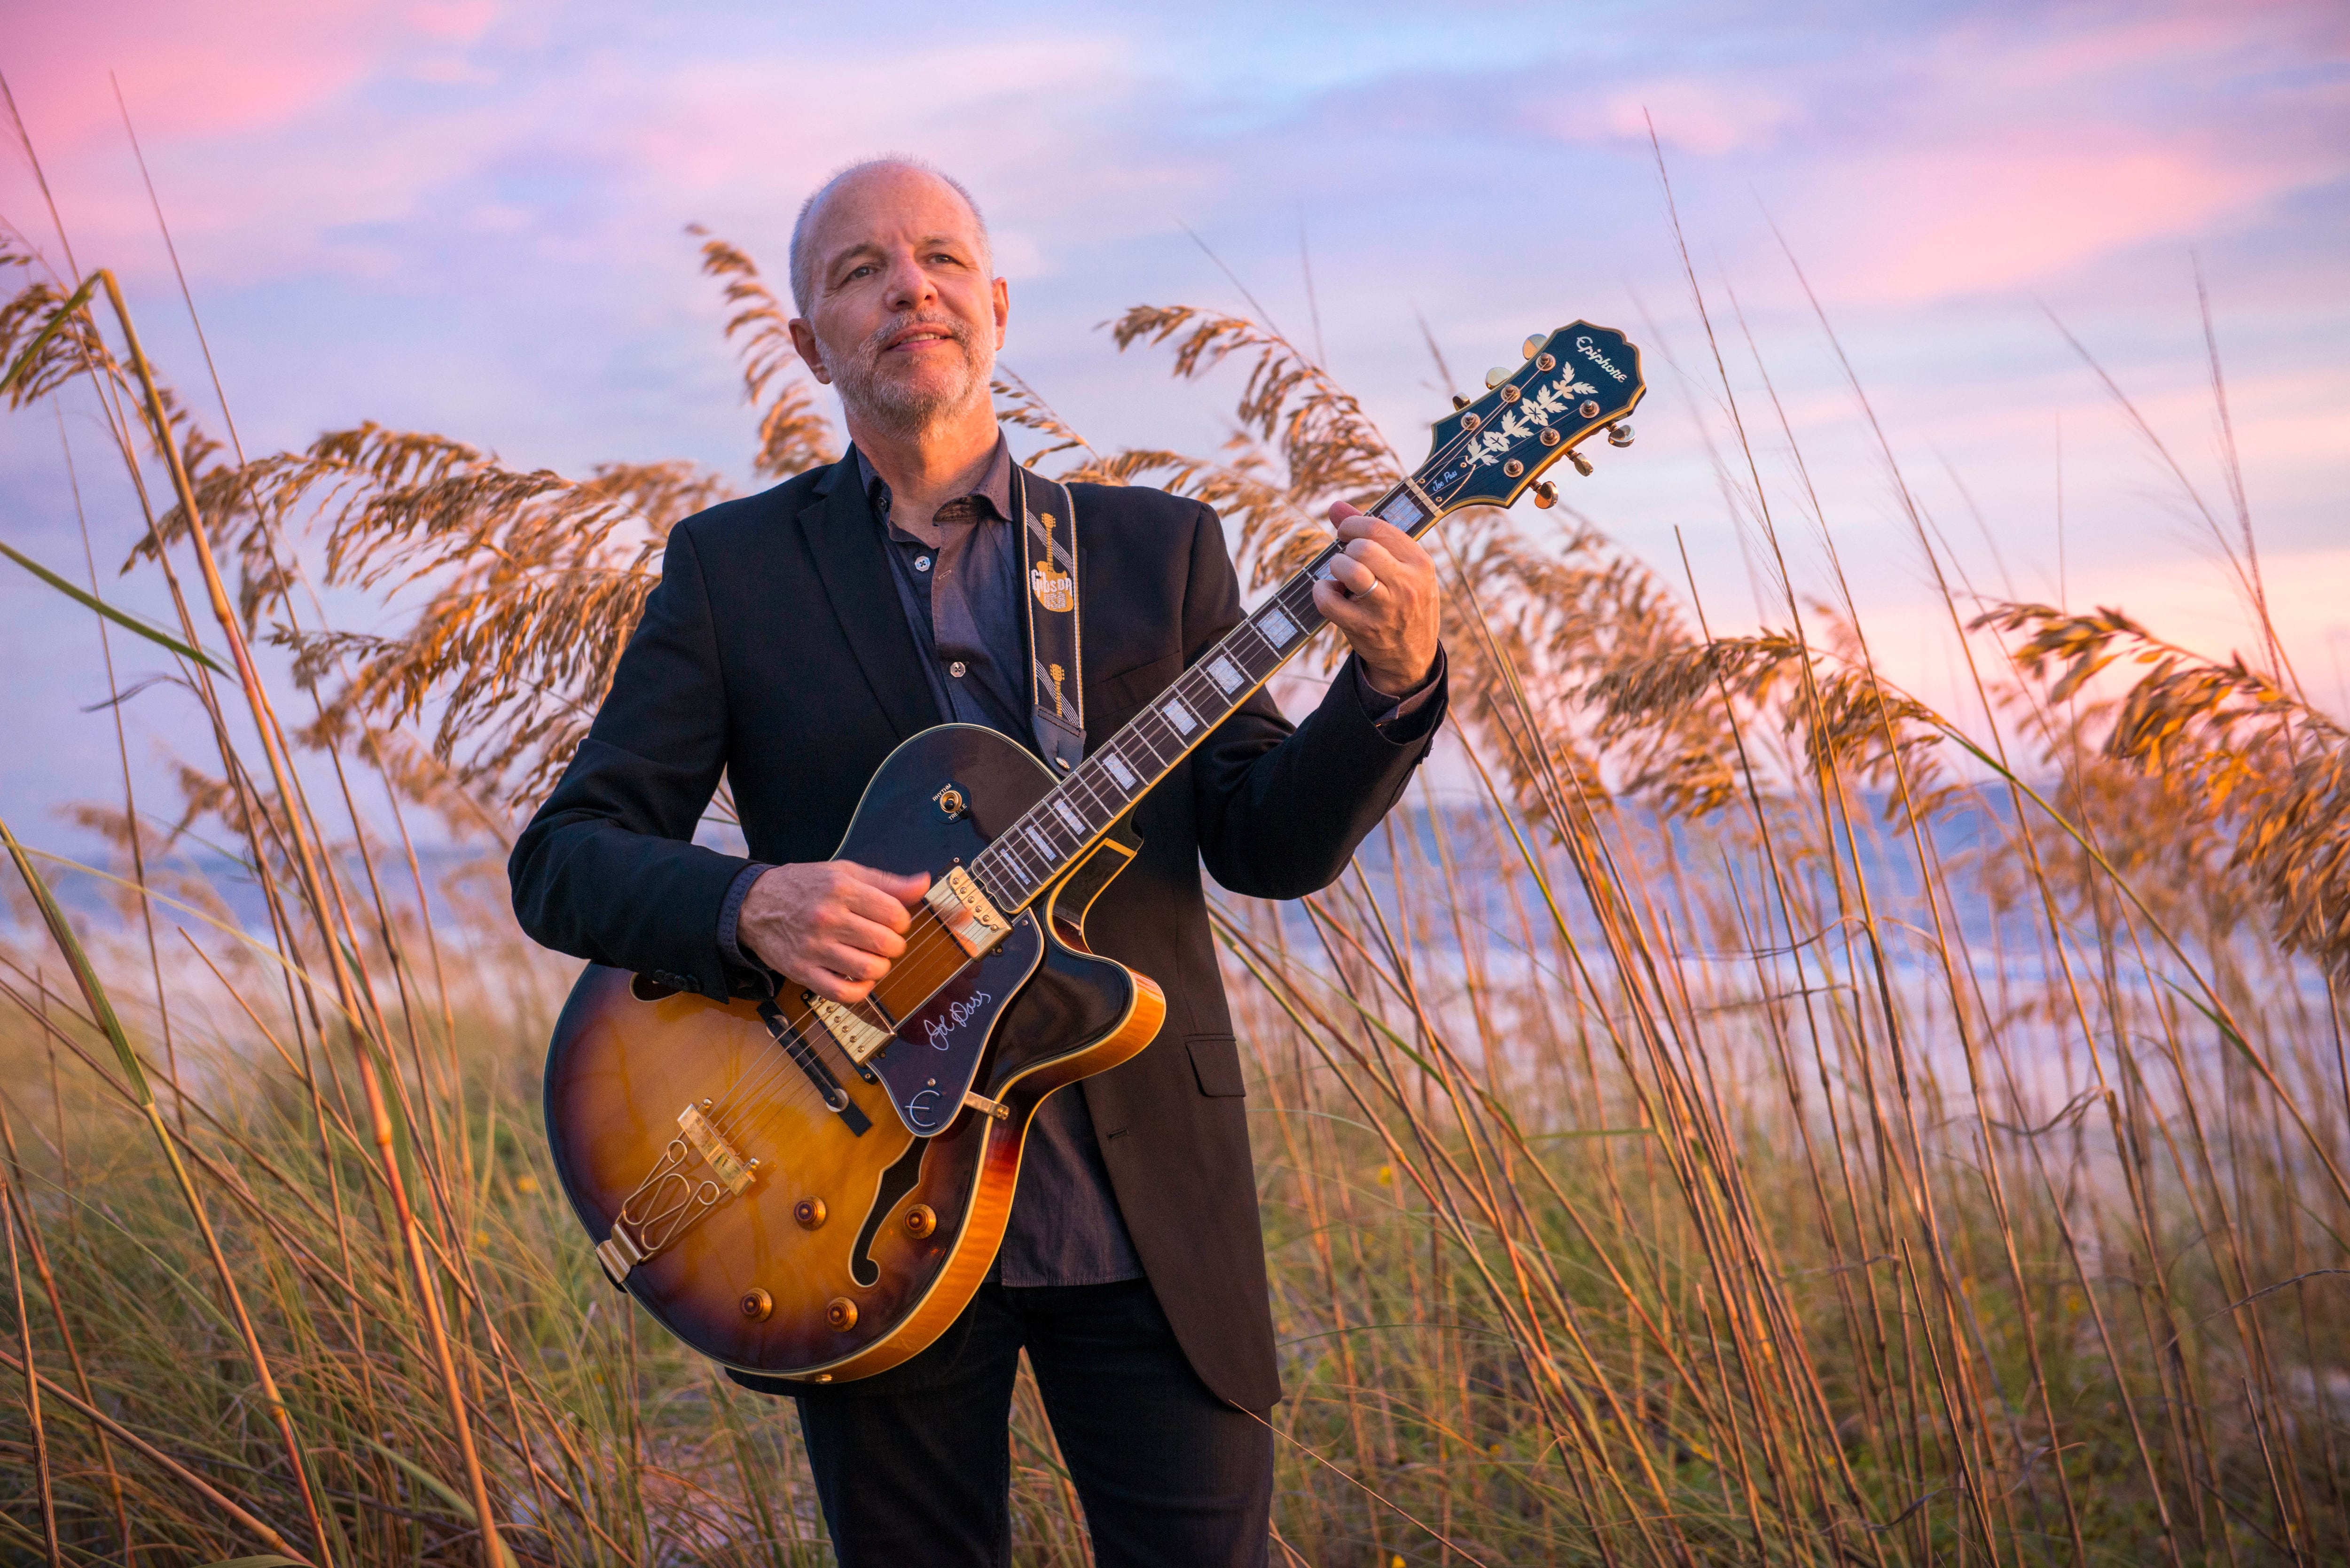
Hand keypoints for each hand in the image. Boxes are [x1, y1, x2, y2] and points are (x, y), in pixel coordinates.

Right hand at [737, 860, 929, 1004]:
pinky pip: (843, 993)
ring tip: (872, 958)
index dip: (902, 922)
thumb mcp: (844, 873)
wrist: (754, 904)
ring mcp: (814, 947)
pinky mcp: (802, 972)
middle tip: (885, 941)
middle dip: (895, 946)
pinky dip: (861, 991)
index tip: (892, 922)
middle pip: (885, 944)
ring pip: (869, 970)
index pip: (894, 914)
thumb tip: (923, 883)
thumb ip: (887, 882)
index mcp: (841, 889)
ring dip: (880, 968)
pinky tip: (861, 979)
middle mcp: (827, 918)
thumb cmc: (805, 886)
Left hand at [1312, 502, 1440, 695]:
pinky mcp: (1363, 628)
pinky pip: (1329, 601)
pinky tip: (1330, 593)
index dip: (1352, 525)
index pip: (1378, 529)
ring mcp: (1385, 609)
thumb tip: (1334, 506)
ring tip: (1340, 576)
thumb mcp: (1403, 566)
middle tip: (1345, 557)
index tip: (1345, 532)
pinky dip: (1321, 592)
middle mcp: (1406, 585)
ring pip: (1349, 571)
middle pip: (1363, 548)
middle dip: (1345, 548)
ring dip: (1336, 568)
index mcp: (1419, 563)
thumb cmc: (1403, 600)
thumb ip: (1372, 533)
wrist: (1412, 655)